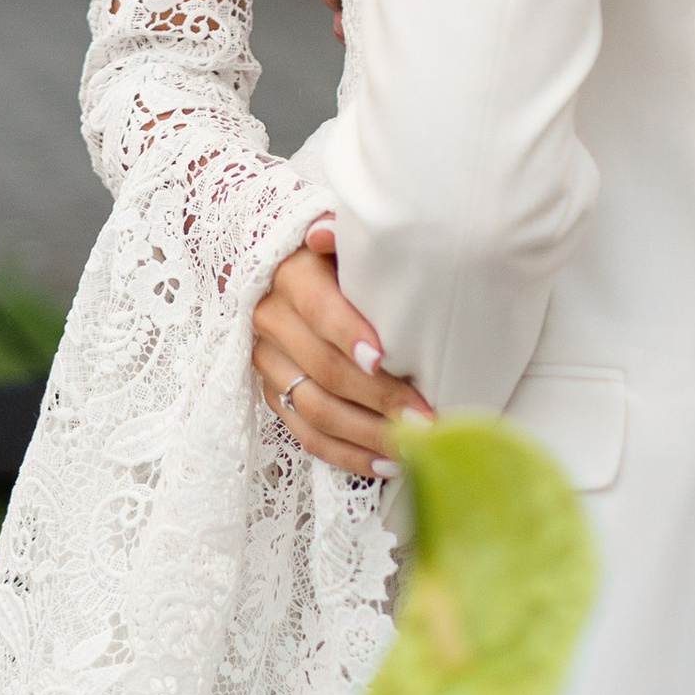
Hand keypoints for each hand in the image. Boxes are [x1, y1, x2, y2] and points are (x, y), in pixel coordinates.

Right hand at [250, 219, 429, 478]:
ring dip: (368, 434)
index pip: (317, 309)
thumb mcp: (341, 241)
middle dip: (379, 398)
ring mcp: (268, 363)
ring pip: (315, 409)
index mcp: (288, 275)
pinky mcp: (272, 394)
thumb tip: (325, 232)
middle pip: (323, 368)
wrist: (284, 274)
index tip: (385, 358)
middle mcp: (271, 320)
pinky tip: (387, 462)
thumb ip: (344, 239)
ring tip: (415, 447)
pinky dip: (348, 455)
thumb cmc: (333, 257)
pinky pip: (307, 435)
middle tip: (426, 417)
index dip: (348, 334)